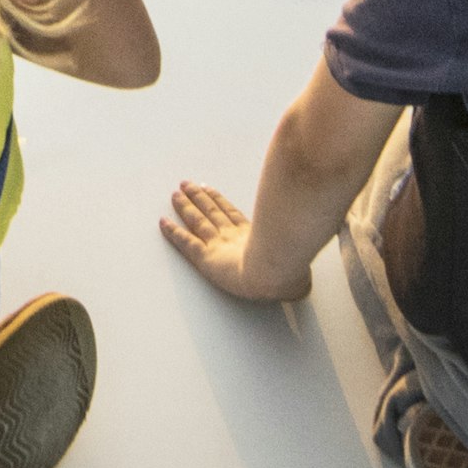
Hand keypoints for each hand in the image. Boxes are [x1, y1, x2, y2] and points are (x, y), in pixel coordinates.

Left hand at [161, 178, 310, 302]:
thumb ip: (296, 270)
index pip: (231, 214)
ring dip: (185, 207)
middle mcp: (233, 236)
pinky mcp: (205, 258)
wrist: (274, 274)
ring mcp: (218, 245)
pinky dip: (173, 232)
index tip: (209, 190)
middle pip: (211, 212)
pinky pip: (185, 242)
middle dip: (199, 198)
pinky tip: (163, 223)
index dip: (218, 201)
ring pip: (197, 221)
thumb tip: (304, 281)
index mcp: (252, 236)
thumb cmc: (289, 271)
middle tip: (187, 185)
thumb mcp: (296, 267)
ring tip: (175, 194)